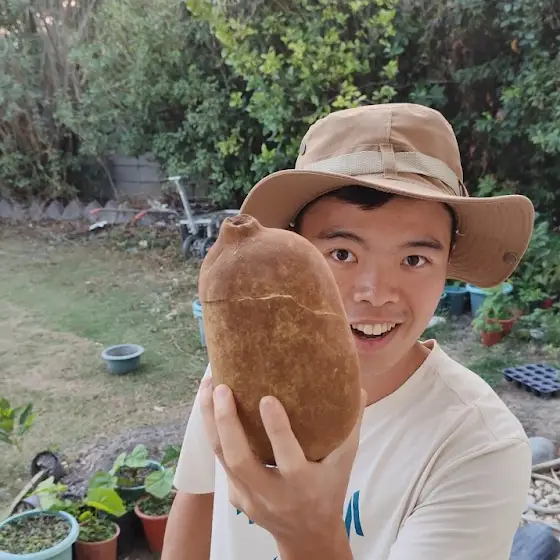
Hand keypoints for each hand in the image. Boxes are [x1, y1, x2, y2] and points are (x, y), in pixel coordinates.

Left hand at [199, 376, 365, 556]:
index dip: (276, 428)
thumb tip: (359, 389)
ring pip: (222, 459)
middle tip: (220, 387)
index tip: (266, 397)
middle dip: (226, 422)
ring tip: (206, 389)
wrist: (307, 538)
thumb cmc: (328, 492)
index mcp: (302, 484)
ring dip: (210, 423)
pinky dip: (213, 435)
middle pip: (240, 459)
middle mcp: (272, 493)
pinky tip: (210, 409)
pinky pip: (221, 463)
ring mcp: (250, 498)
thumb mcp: (344, 464)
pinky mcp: (236, 498)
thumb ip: (350, 428)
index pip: (287, 456)